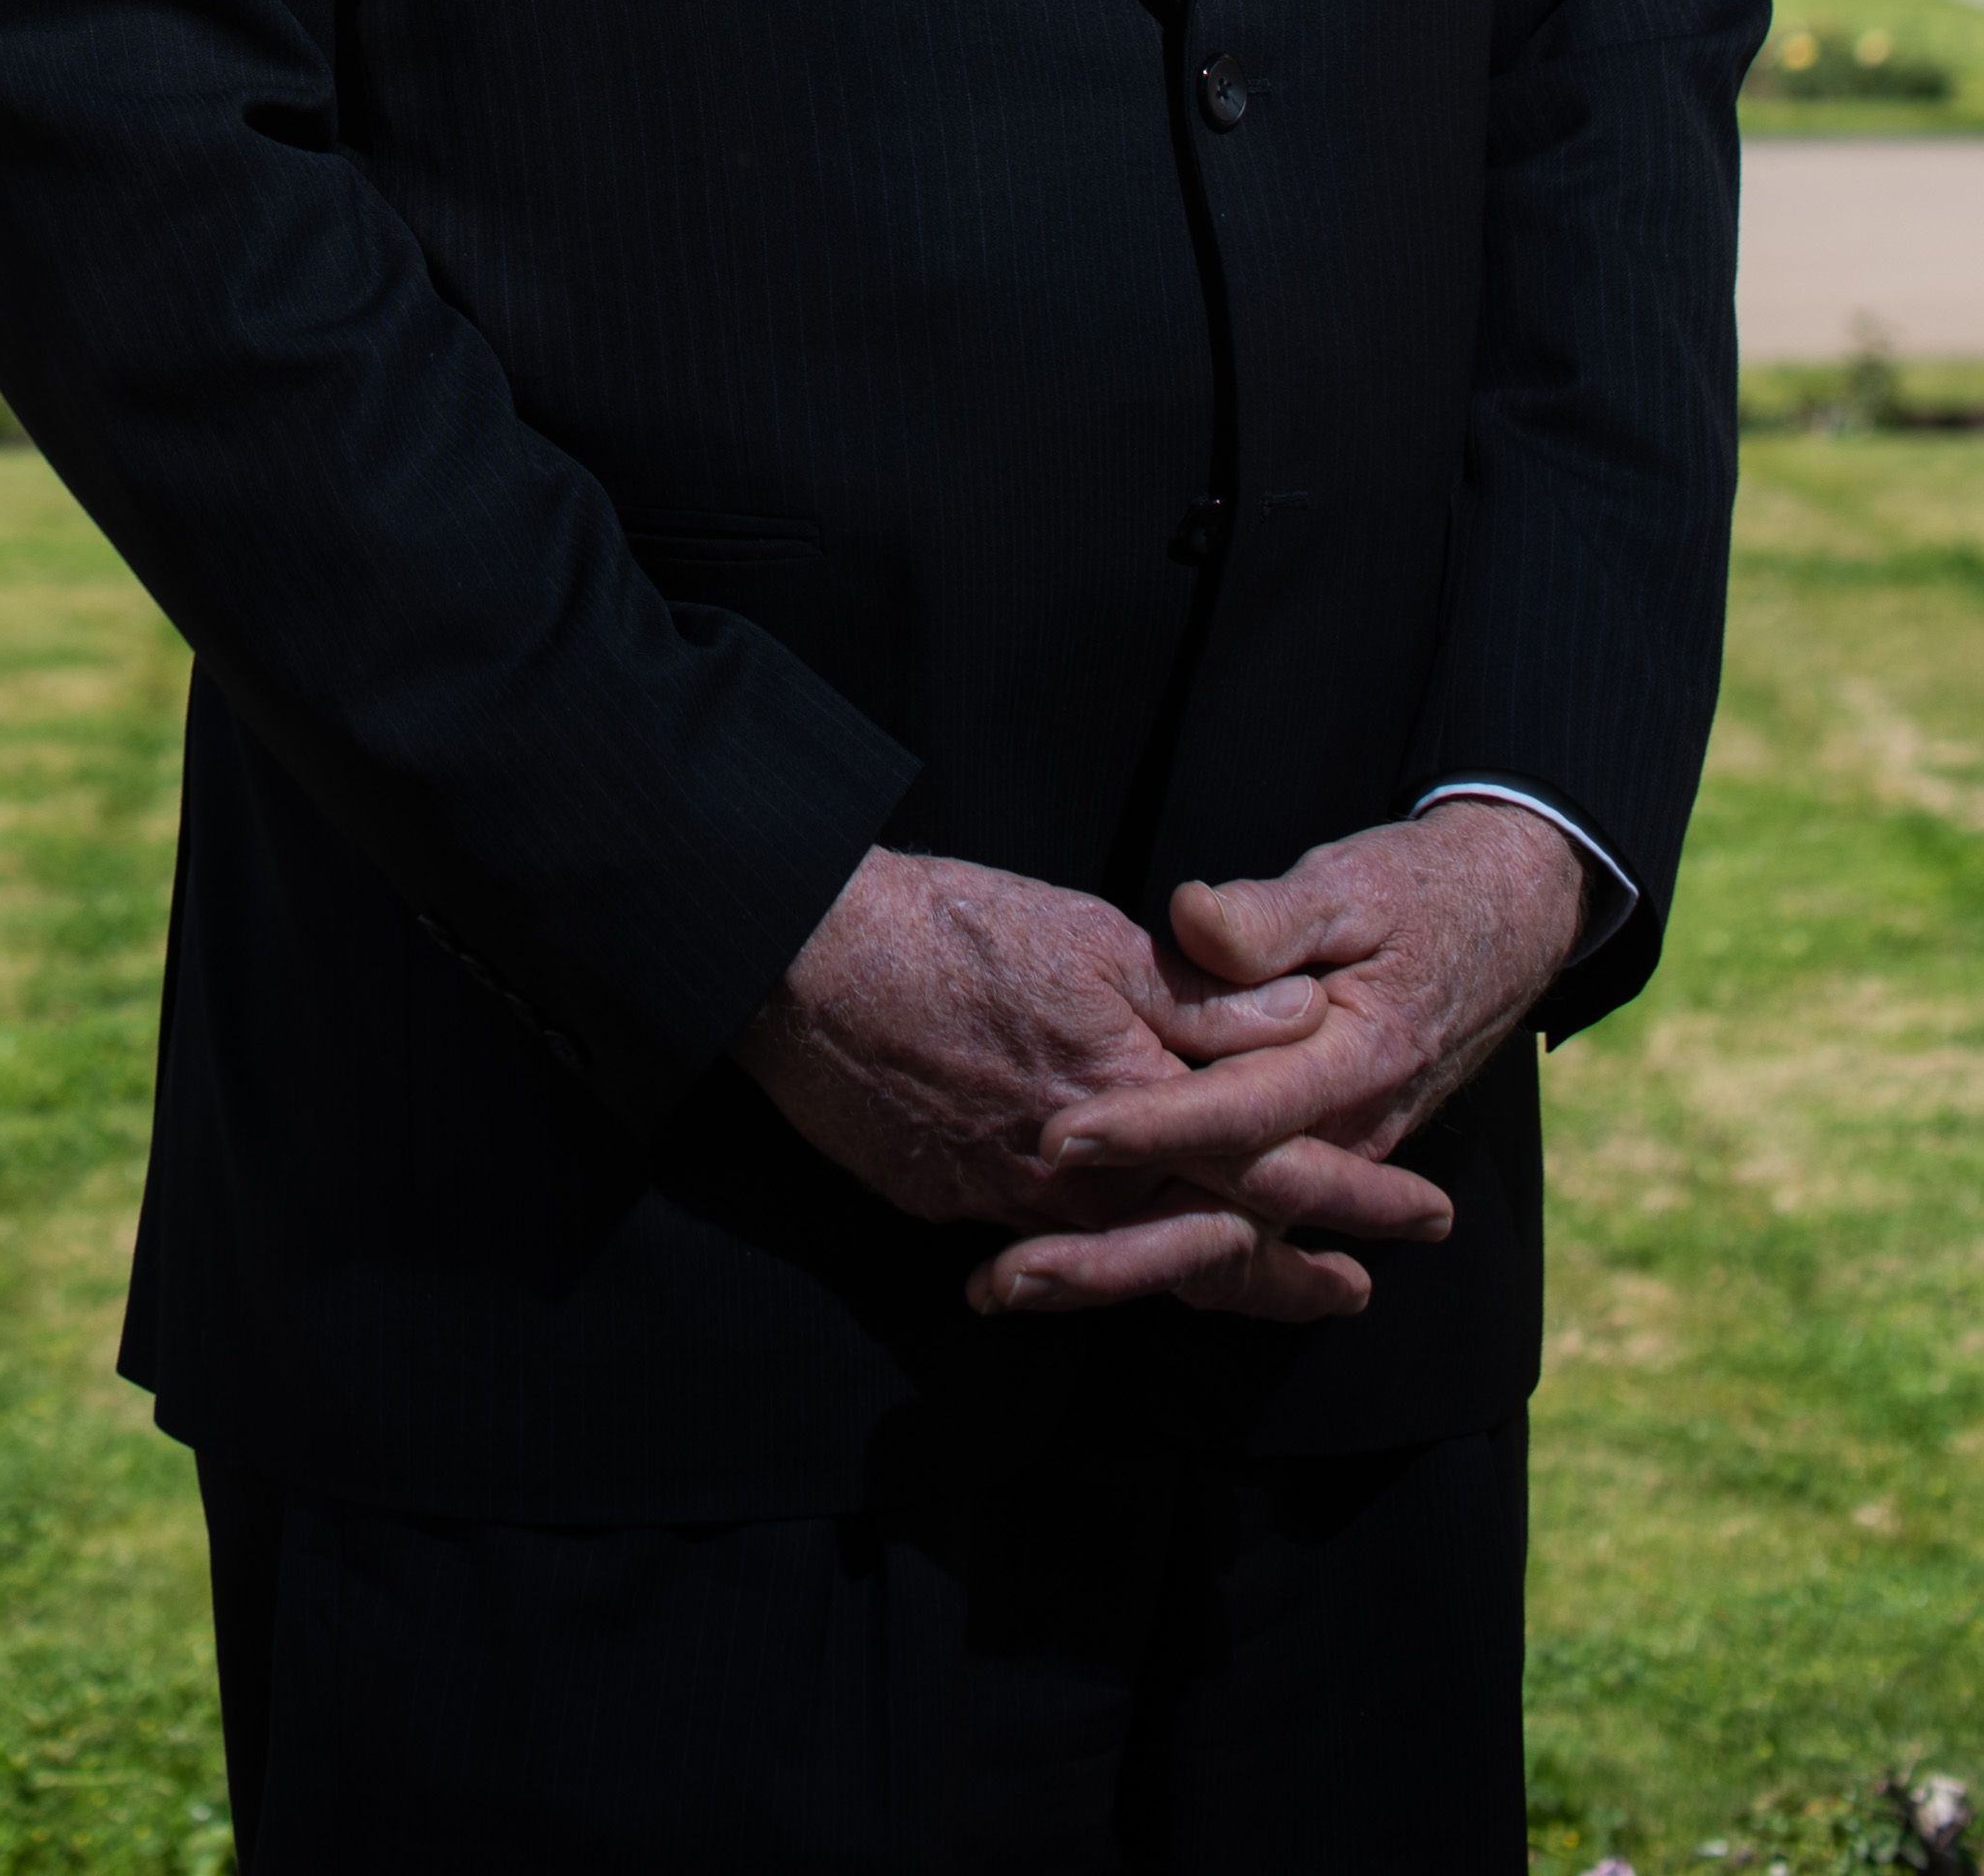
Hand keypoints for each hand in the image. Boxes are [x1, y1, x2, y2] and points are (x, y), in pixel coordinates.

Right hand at [744, 844, 1457, 1327]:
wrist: (795, 961)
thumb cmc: (946, 928)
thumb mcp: (1088, 936)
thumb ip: (1200, 995)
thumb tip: (1305, 1023)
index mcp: (1132, 1102)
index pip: (1271, 1165)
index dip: (1355, 1194)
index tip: (1424, 1215)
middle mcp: (1084, 1176)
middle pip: (1216, 1244)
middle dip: (1298, 1273)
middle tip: (1364, 1290)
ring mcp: (1014, 1202)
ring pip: (1142, 1260)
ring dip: (1216, 1277)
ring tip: (1273, 1286)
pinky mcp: (954, 1201)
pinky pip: (1060, 1250)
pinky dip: (1116, 1263)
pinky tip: (1130, 1253)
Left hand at [979, 805, 1591, 1321]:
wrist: (1503, 929)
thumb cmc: (1417, 897)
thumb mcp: (1351, 888)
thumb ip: (1272, 917)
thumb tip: (1196, 925)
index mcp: (1347, 1065)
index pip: (1234, 1113)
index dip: (1147, 1127)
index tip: (1060, 1136)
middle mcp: (1338, 1136)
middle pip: (1219, 1215)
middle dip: (1113, 1252)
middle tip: (1008, 1277)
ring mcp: (1326, 1160)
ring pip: (1221, 1240)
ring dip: (1120, 1268)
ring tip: (1010, 1289)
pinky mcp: (1311, 1161)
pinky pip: (1235, 1229)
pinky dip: (1163, 1257)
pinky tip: (1076, 1266)